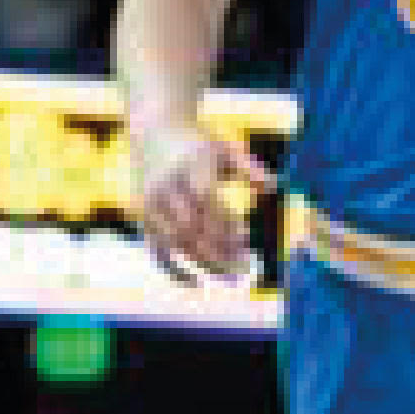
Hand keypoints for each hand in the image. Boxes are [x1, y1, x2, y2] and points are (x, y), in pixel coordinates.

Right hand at [124, 119, 274, 287]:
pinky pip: (154, 247)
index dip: (225, 224)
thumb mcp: (224, 148)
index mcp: (190, 165)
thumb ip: (248, 167)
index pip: (206, 201)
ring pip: (174, 240)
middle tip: (242, 270)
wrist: (154, 130)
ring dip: (202, 262)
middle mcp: (167, 184)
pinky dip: (171, 268)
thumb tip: (272, 187)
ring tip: (228, 276)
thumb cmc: (198, 144)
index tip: (246, 242)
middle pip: (191, 225)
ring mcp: (151, 201)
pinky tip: (194, 283)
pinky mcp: (142, 214)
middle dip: (217, 250)